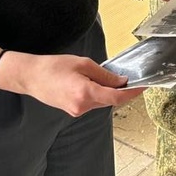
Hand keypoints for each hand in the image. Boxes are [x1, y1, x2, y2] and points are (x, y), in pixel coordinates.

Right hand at [0, 52, 144, 115]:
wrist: (31, 77)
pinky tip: (90, 81)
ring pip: (101, 101)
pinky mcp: (73, 111)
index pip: (116, 97)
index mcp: (85, 93)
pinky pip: (92, 102)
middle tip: (125, 75)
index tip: (144, 86)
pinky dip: (97, 93)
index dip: (132, 92)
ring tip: (98, 74)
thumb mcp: (83, 64)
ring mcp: (77, 111)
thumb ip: (104, 75)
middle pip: (110, 100)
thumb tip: (121, 82)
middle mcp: (82, 106)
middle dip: (119, 89)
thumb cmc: (54, 67)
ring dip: (107, 90)